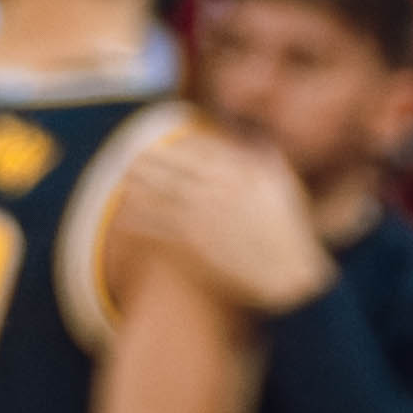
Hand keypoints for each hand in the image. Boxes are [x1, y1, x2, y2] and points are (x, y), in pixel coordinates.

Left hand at [125, 128, 335, 312]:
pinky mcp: (190, 239)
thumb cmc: (288, 231)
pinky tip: (123, 216)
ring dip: (134, 184)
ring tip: (127, 183)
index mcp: (237, 168)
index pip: (189, 144)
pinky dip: (133, 218)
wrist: (288, 276)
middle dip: (144, 160)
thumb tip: (247, 136)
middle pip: (162, 162)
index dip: (171, 146)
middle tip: (132, 162)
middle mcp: (215, 185)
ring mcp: (201, 212)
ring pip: (150, 188)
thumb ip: (262, 156)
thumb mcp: (281, 186)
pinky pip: (150, 222)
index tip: (159, 146)